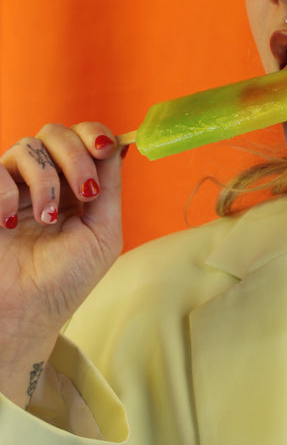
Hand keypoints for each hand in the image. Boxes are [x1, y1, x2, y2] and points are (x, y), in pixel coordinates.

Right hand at [0, 123, 124, 405]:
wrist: (25, 311)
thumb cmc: (66, 280)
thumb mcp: (103, 232)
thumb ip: (109, 186)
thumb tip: (117, 143)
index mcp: (75, 184)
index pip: (83, 138)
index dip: (93, 133)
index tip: (103, 147)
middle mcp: (45, 179)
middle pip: (57, 133)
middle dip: (75, 156)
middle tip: (84, 193)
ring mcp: (13, 185)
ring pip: (28, 146)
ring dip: (45, 181)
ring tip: (46, 219)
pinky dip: (6, 192)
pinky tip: (10, 222)